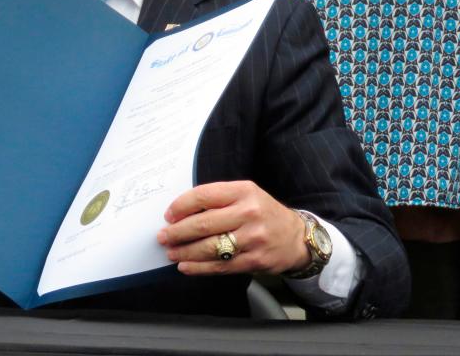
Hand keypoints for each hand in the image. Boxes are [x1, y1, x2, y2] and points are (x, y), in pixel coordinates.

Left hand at [157, 180, 309, 275]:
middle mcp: (249, 213)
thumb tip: (181, 213)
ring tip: (170, 252)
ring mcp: (252, 238)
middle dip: (177, 232)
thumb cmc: (263, 213)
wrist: (296, 237)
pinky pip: (219, 266)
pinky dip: (198, 267)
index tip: (168, 215)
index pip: (203, 195)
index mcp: (244, 191)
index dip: (181, 206)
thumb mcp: (245, 195)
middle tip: (163, 237)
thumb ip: (218, 200)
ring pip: (209, 247)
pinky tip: (185, 266)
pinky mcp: (254, 261)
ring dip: (184, 251)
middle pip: (203, 223)